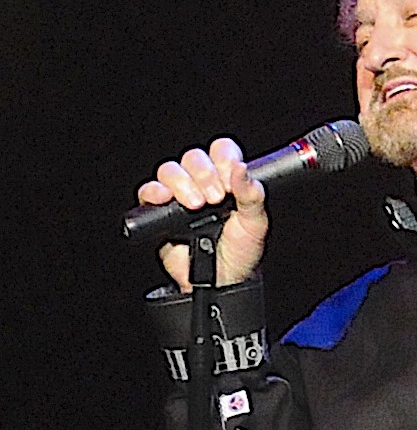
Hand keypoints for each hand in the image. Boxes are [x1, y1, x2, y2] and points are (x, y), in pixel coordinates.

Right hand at [140, 139, 269, 289]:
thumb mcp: (255, 223)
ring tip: (196, 205)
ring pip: (170, 170)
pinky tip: (166, 198)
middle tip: (216, 198)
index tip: (231, 178)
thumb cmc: (240, 250)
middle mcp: (201, 183)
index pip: (221, 151)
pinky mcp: (158, 211)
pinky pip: (148, 192)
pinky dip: (154, 191)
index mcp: (227, 180)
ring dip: (183, 183)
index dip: (224, 159)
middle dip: (205, 174)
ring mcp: (178, 195)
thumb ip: (253, 195)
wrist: (223, 278)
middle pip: (193, 157)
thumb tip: (243, 169)